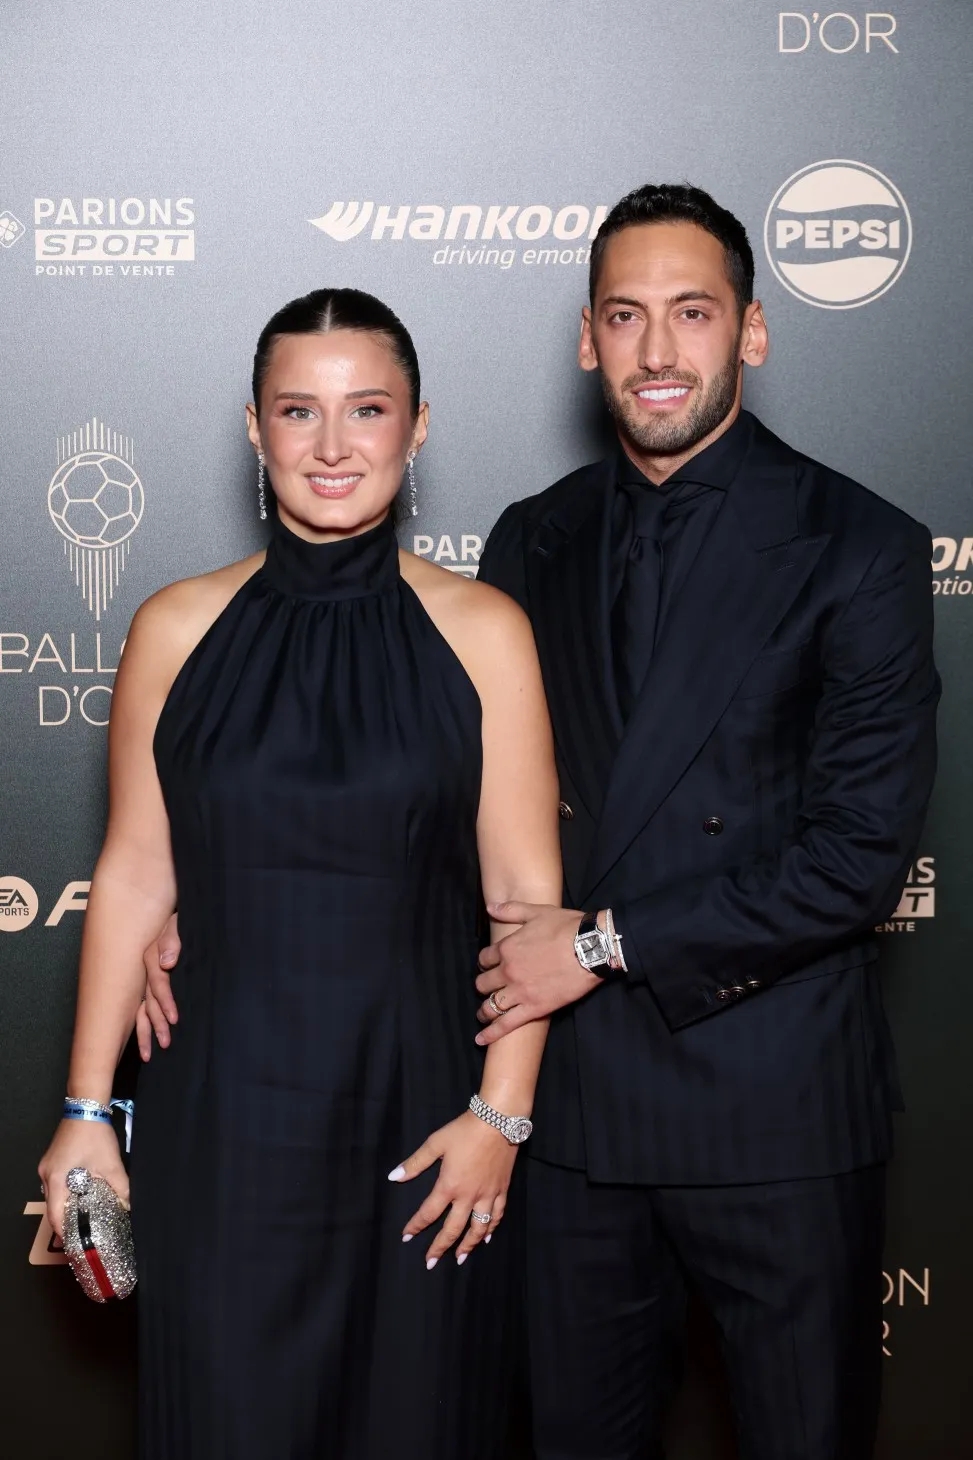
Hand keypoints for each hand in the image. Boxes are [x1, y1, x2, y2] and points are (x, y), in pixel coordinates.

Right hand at [38, 1119, 129, 1242]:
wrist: (87, 1107)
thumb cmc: (94, 1133)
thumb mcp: (110, 1164)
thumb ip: (120, 1187)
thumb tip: (128, 1204)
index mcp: (56, 1178)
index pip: (54, 1214)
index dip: (63, 1230)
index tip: (72, 1242)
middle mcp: (47, 1174)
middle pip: (52, 1205)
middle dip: (65, 1220)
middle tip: (79, 1233)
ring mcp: (48, 1166)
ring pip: (54, 1194)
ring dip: (66, 1205)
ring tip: (81, 1217)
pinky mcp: (53, 1159)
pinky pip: (56, 1183)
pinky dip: (66, 1192)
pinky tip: (80, 1195)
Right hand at [135, 912, 180, 1060]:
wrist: (181, 916)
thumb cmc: (183, 921)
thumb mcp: (179, 924)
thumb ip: (173, 940)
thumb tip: (167, 963)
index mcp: (152, 956)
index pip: (157, 983)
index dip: (165, 1001)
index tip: (174, 1019)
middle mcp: (147, 971)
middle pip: (148, 1002)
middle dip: (155, 1024)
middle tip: (165, 1044)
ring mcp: (147, 979)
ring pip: (142, 1009)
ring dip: (146, 1031)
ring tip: (149, 1055)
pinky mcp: (153, 984)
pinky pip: (144, 1008)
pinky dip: (144, 1025)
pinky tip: (146, 1044)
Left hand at [389, 1111, 517, 1266]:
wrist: (498, 1120)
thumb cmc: (464, 1130)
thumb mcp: (436, 1143)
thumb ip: (415, 1163)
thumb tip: (394, 1177)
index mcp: (449, 1185)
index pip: (428, 1213)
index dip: (416, 1226)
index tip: (406, 1237)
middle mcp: (468, 1196)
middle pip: (453, 1229)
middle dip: (440, 1247)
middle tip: (430, 1262)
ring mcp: (487, 1195)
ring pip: (478, 1228)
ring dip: (468, 1245)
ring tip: (460, 1258)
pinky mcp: (502, 1190)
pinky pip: (497, 1215)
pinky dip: (491, 1229)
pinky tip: (487, 1237)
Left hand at [475, 902, 601, 1044]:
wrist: (590, 948)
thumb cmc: (566, 927)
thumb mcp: (537, 911)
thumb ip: (511, 910)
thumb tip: (490, 906)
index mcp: (507, 948)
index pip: (485, 958)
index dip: (485, 961)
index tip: (488, 964)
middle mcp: (508, 971)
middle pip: (484, 983)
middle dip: (484, 985)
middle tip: (487, 988)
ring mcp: (520, 991)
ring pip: (491, 1005)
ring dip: (484, 1010)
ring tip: (482, 1015)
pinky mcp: (534, 1008)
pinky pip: (507, 1024)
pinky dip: (492, 1033)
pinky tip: (481, 1039)